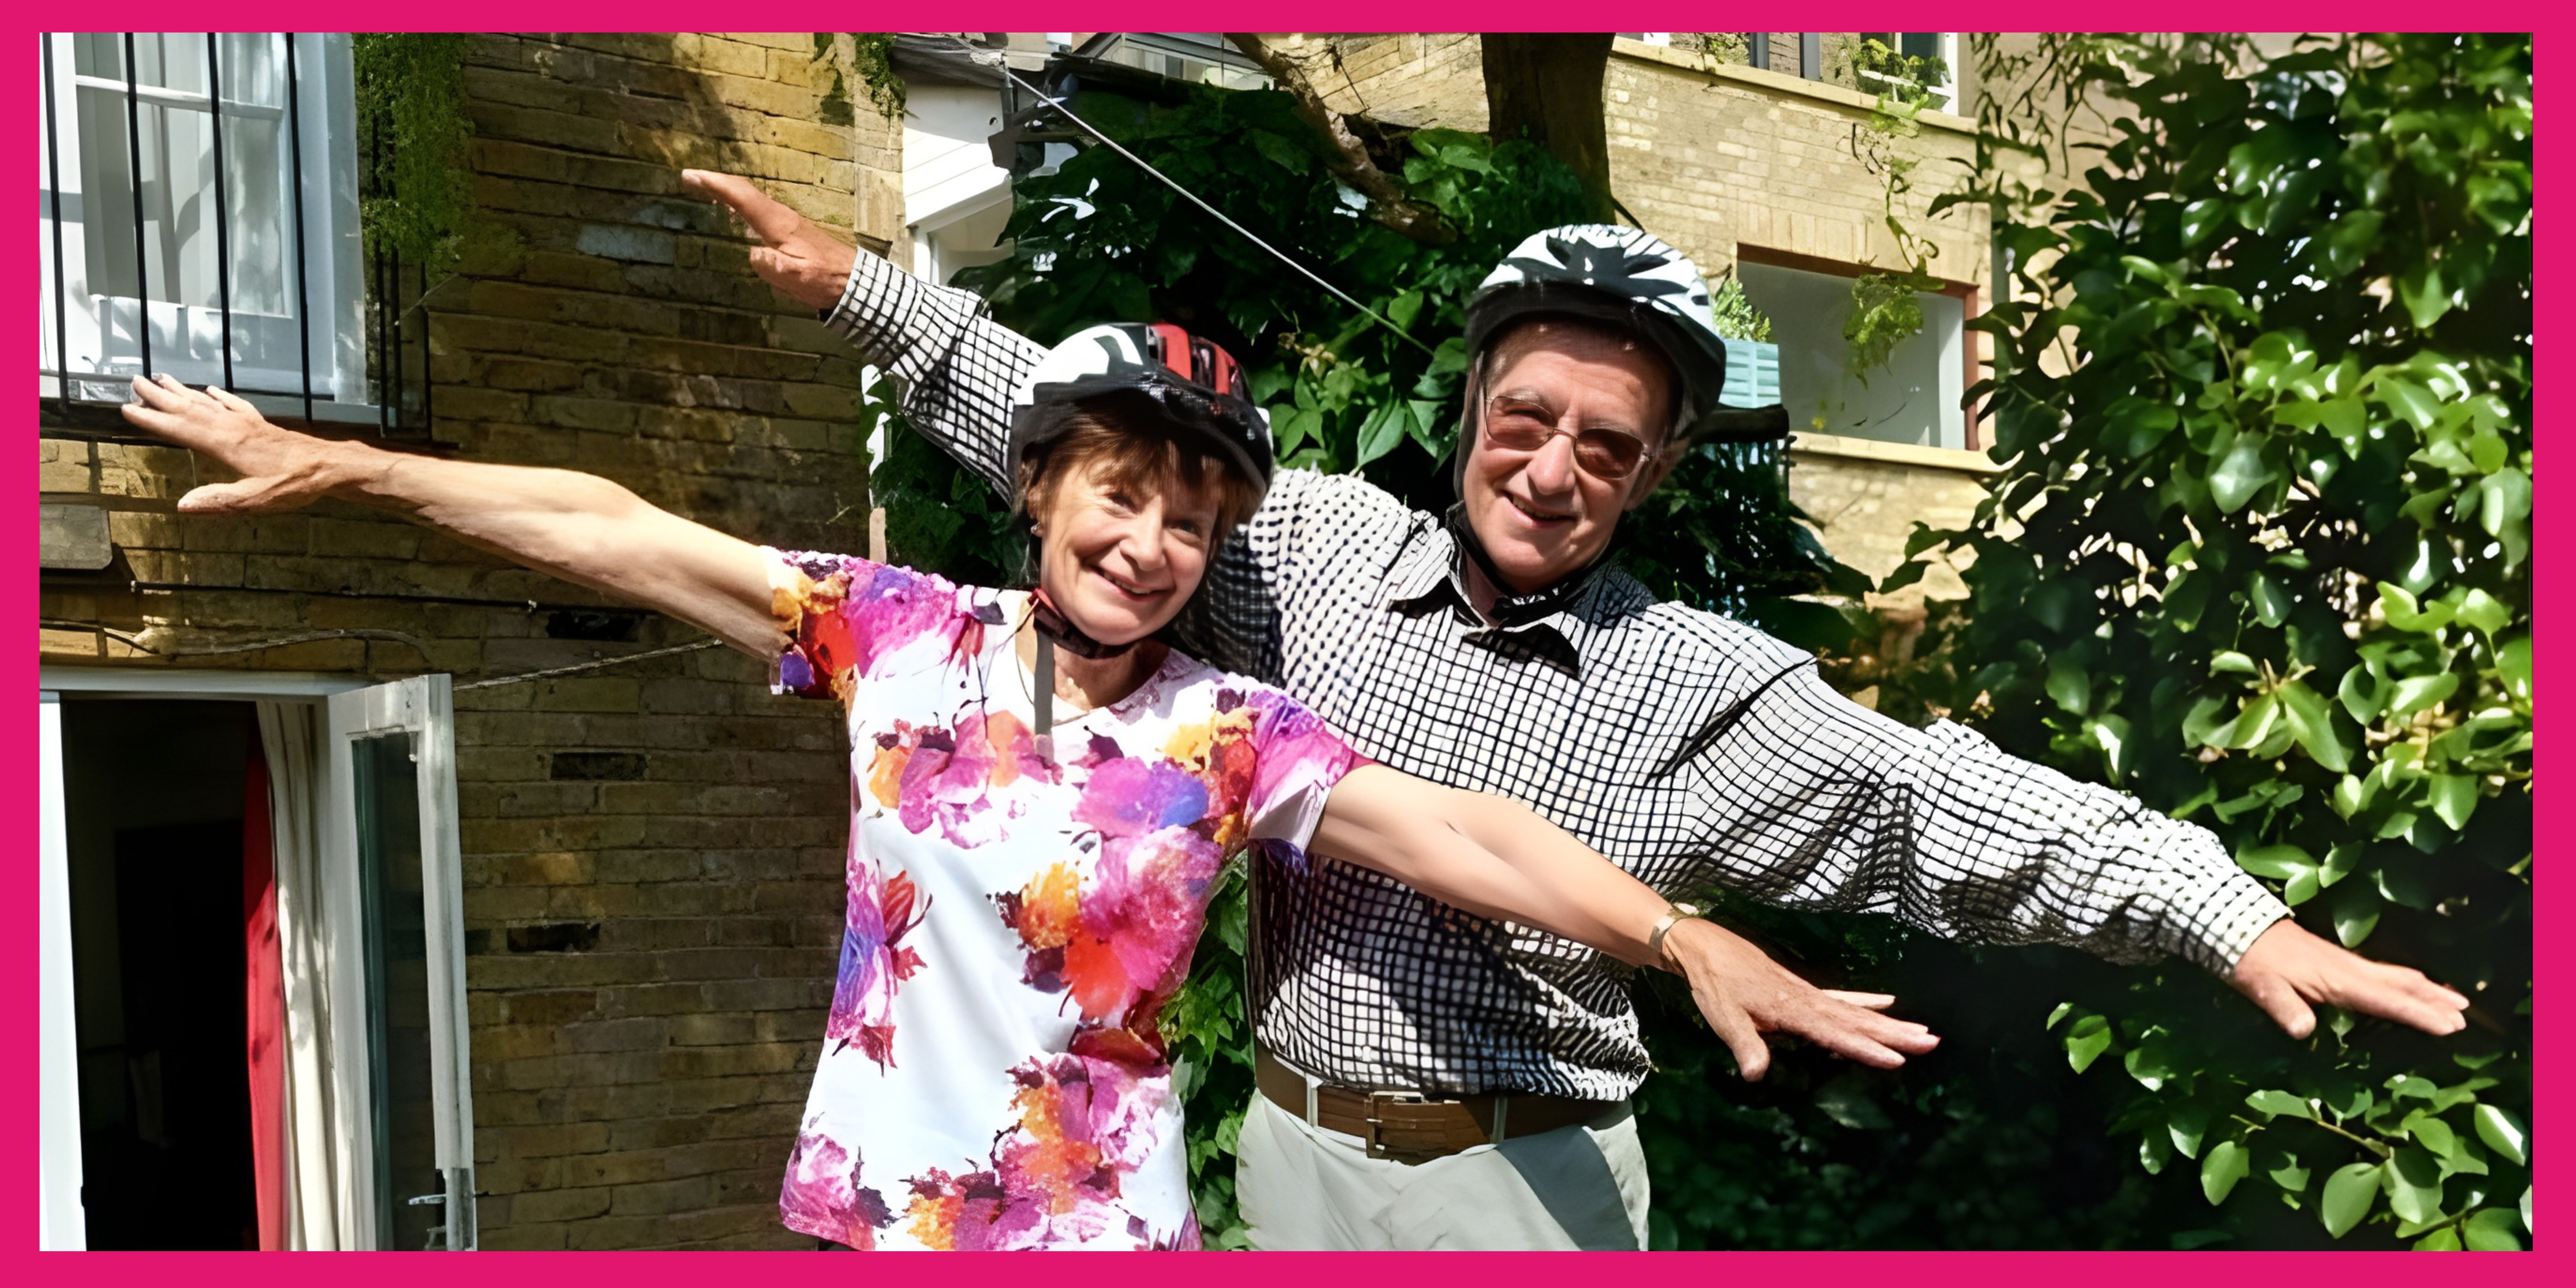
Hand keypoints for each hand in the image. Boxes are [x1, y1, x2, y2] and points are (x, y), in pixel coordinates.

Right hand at [118, 376, 378, 513]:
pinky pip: (234, 404)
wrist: (330, 467)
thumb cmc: (295, 484)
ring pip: (208, 401)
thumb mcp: (256, 500)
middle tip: (134, 381)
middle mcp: (233, 427)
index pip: (179, 429)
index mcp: (225, 444)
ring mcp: (248, 423)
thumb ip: (218, 502)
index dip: (152, 420)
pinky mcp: (262, 424)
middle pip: (189, 408)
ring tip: (162, 378)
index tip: (127, 408)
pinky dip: (219, 395)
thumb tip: (181, 505)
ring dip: (183, 390)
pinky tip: (211, 389)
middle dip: (160, 396)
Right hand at [679, 169, 856, 310]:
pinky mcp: (788, 230)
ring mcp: (784, 222)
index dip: (716, 184)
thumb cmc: (824, 278)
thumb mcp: (798, 276)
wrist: (852, 280)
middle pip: (743, 192)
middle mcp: (779, 216)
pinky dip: (739, 203)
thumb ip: (775, 266)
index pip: (742, 197)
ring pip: (750, 199)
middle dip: (716, 182)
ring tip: (704, 187)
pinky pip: (756, 210)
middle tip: (690, 176)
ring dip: (727, 191)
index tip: (691, 175)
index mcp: (777, 223)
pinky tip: (733, 210)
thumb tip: (753, 254)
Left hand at [1660, 918, 1939, 1080]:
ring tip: (1923, 1031)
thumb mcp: (1724, 1018)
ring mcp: (1809, 995)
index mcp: (1793, 1012)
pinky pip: (1843, 999)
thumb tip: (1757, 1075)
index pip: (1836, 1035)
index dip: (1866, 1049)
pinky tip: (1887, 1003)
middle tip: (1931, 1043)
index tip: (1897, 1059)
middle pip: (1858, 1022)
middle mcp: (1808, 1002)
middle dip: (1894, 1035)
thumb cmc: (1715, 986)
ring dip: (1890, 1023)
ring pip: (1857, 1012)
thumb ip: (1745, 1046)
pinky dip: (1865, 1001)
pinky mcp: (1804, 991)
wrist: (1706, 949)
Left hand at [2228, 917, 2468, 1037]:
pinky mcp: (2338, 962)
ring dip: (2428, 989)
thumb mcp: (2262, 988)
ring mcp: (2346, 964)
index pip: (2386, 1001)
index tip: (2450, 1026)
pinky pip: (2384, 974)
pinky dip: (2407, 982)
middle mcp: (2350, 970)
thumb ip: (2284, 1008)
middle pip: (2402, 986)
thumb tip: (2303, 1031)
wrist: (2237, 927)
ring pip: (2396, 977)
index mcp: (2338, 980)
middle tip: (2467, 1016)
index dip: (2418, 1014)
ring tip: (2457, 1001)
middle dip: (2435, 1001)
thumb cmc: (2251, 961)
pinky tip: (2413, 987)